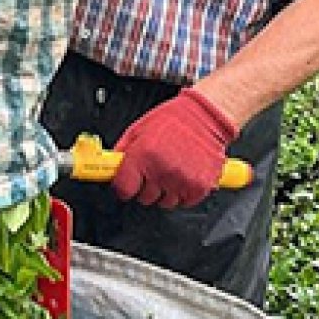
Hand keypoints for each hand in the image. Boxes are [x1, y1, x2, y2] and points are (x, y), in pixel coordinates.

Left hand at [111, 88, 238, 208]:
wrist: (205, 115)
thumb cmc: (173, 119)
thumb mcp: (139, 129)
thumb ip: (124, 150)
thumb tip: (113, 166)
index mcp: (143, 155)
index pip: (124, 189)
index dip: (123, 187)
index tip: (126, 185)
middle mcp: (161, 170)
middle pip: (144, 198)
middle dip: (145, 187)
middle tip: (153, 171)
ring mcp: (181, 180)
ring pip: (165, 202)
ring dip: (165, 191)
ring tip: (171, 170)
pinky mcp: (199, 186)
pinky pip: (185, 202)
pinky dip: (183, 192)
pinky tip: (183, 175)